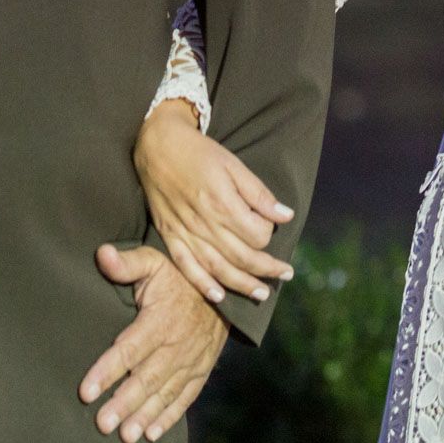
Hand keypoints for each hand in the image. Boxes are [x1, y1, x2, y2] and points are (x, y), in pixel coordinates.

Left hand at [80, 244, 227, 442]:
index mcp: (160, 320)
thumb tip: (101, 254)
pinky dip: (170, 416)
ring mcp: (191, 361)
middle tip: (102, 424)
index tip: (86, 391)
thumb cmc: (179, 275)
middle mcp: (176, 345)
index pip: (129, 349)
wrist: (225, 289)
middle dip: (123, 403)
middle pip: (146, 378)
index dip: (107, 371)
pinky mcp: (201, 371)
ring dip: (144, 415)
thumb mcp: (155, 261)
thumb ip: (128, 262)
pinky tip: (152, 434)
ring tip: (125, 436)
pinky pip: (185, 397)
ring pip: (164, 393)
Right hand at [134, 98, 293, 303]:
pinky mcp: (169, 236)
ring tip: (262, 294)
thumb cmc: (199, 153)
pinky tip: (219, 296)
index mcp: (223, 203)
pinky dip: (203, 284)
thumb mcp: (234, 165)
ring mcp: (185, 232)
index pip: (257, 235)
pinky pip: (186, 267)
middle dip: (268, 268)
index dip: (270, 235)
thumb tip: (286, 216)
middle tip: (285, 273)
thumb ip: (259, 194)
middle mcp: (205, 223)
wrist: (157, 146)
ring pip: (219, 268)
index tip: (271, 228)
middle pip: (243, 257)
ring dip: (243, 284)